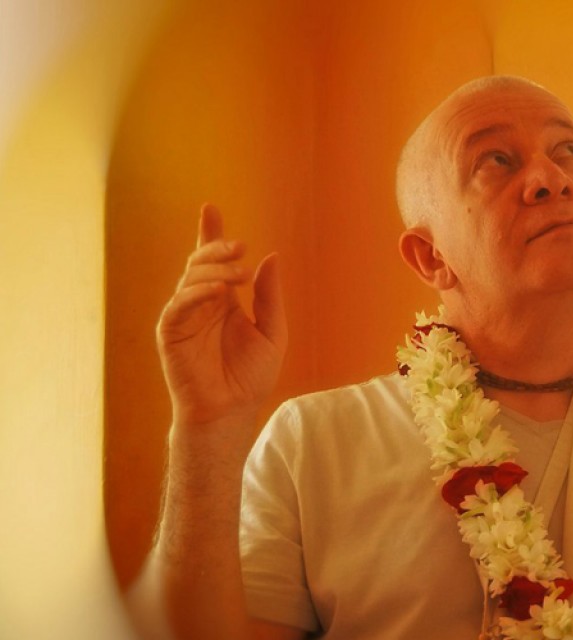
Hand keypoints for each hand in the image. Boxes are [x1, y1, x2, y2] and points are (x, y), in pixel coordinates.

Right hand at [157, 204, 286, 426]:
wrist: (231, 412)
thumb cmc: (251, 377)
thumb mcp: (272, 331)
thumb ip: (270, 296)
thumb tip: (271, 256)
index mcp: (223, 301)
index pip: (214, 261)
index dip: (210, 233)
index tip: (210, 208)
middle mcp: (201, 304)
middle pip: (201, 263)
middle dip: (218, 248)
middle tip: (241, 248)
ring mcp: (183, 316)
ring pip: (190, 278)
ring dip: (214, 269)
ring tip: (240, 273)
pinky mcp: (170, 333)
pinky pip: (178, 305)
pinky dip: (197, 292)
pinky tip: (217, 290)